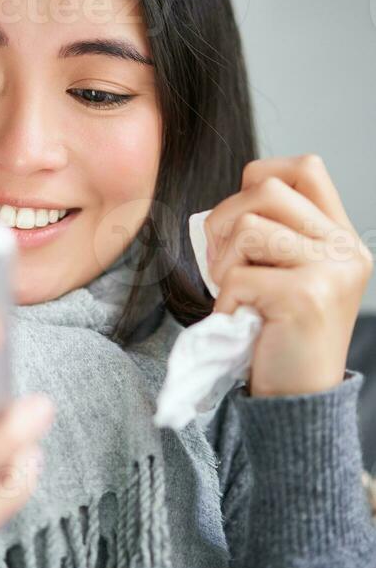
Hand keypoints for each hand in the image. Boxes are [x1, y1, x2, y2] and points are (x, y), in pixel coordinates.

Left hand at [204, 154, 373, 396]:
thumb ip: (276, 234)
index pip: (306, 168)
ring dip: (223, 261)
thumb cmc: (281, 335)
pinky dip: (224, 301)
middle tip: (222, 263)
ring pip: (248, 226)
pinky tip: (240, 322)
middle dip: (225, 219)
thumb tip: (230, 206)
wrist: (298, 399)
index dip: (260, 177)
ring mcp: (329, 271)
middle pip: (267, 188)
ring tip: (234, 293)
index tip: (241, 218)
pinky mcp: (305, 297)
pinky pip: (238, 276)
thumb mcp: (290, 274)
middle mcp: (344, 249)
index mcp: (342, 237)